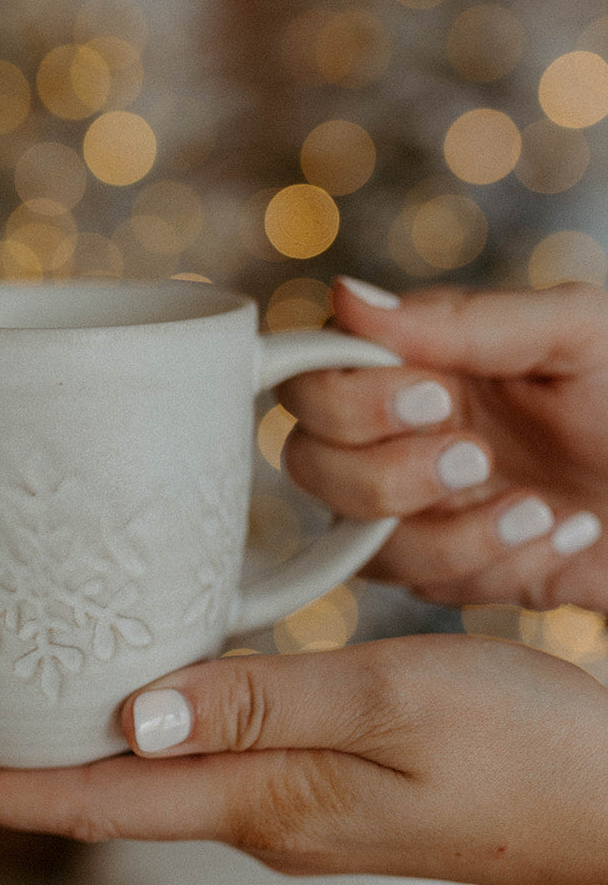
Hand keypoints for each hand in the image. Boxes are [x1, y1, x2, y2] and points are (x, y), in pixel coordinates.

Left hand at [0, 638, 607, 884]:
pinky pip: (206, 753)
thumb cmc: (528, 753)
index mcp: (265, 801)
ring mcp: (295, 803)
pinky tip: (139, 682)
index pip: (89, 801)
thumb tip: (131, 716)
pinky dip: (145, 721)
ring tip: (8, 687)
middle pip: (101, 793)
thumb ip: (265, 705)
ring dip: (70, 739)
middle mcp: (263, 812)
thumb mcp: (398, 706)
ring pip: (149, 774)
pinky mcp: (329, 782)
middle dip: (6, 760)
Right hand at [277, 278, 607, 612]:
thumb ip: (461, 320)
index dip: (347, 397)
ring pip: (356, 538)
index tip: (434, 397)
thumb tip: (345, 297)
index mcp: (417, 360)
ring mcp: (418, 508)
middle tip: (476, 457)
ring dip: (447, 531)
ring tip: (539, 507)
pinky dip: (490, 564)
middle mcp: (398, 433)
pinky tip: (556, 536)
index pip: (309, 374)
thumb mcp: (576, 335)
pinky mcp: (451, 571)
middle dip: (388, 474)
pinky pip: (419, 587)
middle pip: (307, 461)